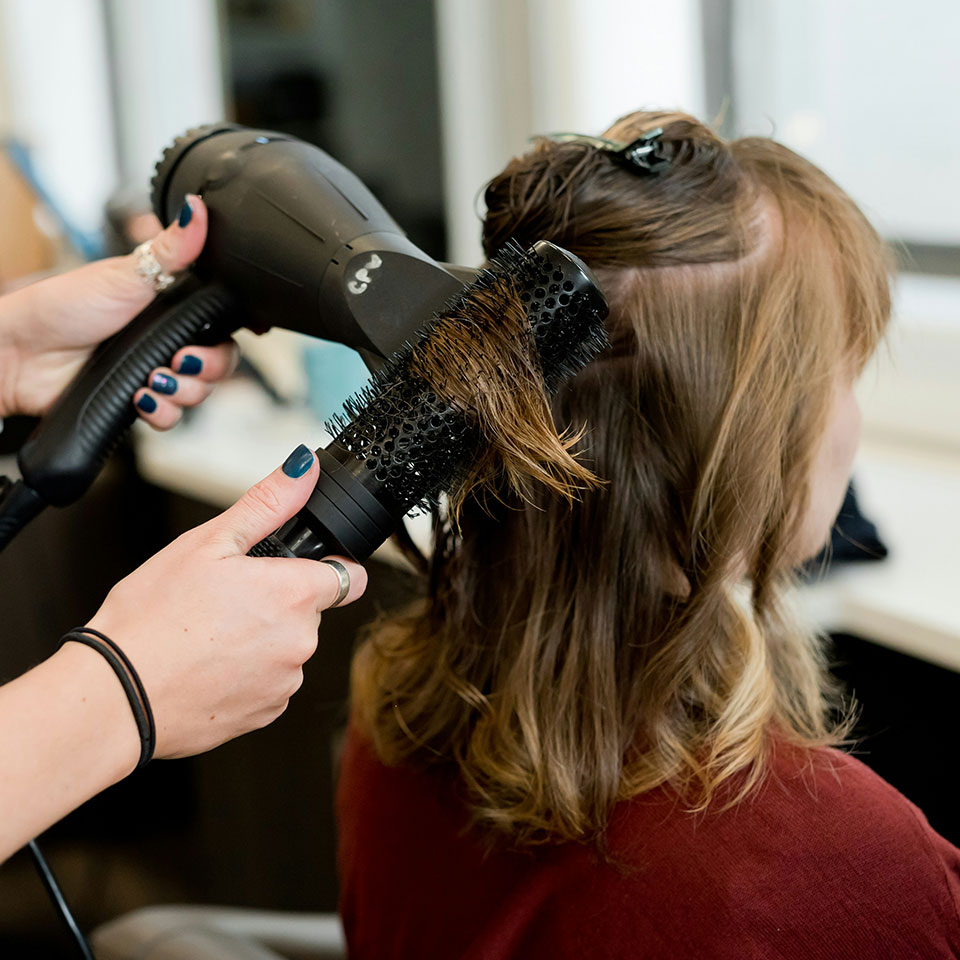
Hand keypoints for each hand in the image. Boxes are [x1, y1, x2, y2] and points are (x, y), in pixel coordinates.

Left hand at [0, 195, 238, 425]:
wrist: (21, 353)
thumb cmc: (63, 306)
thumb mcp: (126, 274)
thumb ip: (171, 248)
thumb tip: (196, 209)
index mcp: (171, 310)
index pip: (221, 329)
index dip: (225, 339)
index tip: (213, 338)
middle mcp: (166, 342)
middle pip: (218, 365)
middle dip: (206, 368)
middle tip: (178, 360)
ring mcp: (153, 372)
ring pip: (198, 394)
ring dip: (182, 391)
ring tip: (151, 380)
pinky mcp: (138, 401)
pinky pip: (171, 418)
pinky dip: (162, 412)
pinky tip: (140, 398)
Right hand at [81, 444, 366, 760]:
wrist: (115, 697)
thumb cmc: (152, 618)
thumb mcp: (207, 542)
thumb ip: (268, 503)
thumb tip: (303, 467)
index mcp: (294, 594)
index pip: (349, 576)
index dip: (327, 566)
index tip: (298, 568)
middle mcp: (301, 642)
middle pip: (311, 611)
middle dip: (278, 601)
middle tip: (225, 599)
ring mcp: (284, 682)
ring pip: (287, 648)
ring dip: (262, 639)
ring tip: (208, 634)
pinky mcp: (265, 713)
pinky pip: (269, 683)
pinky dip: (247, 674)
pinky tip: (206, 665)